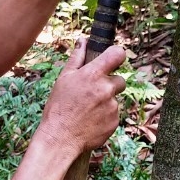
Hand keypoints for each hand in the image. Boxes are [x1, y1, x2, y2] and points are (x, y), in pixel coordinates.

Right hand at [38, 40, 126, 155]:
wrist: (60, 139)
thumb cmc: (59, 107)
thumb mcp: (64, 79)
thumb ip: (77, 58)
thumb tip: (83, 40)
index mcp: (93, 75)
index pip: (117, 54)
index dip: (117, 55)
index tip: (113, 60)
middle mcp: (106, 89)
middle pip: (120, 80)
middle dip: (110, 85)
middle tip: (92, 94)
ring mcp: (112, 107)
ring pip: (115, 99)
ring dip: (105, 102)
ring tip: (87, 111)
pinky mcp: (115, 122)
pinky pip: (114, 115)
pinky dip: (105, 117)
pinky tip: (90, 121)